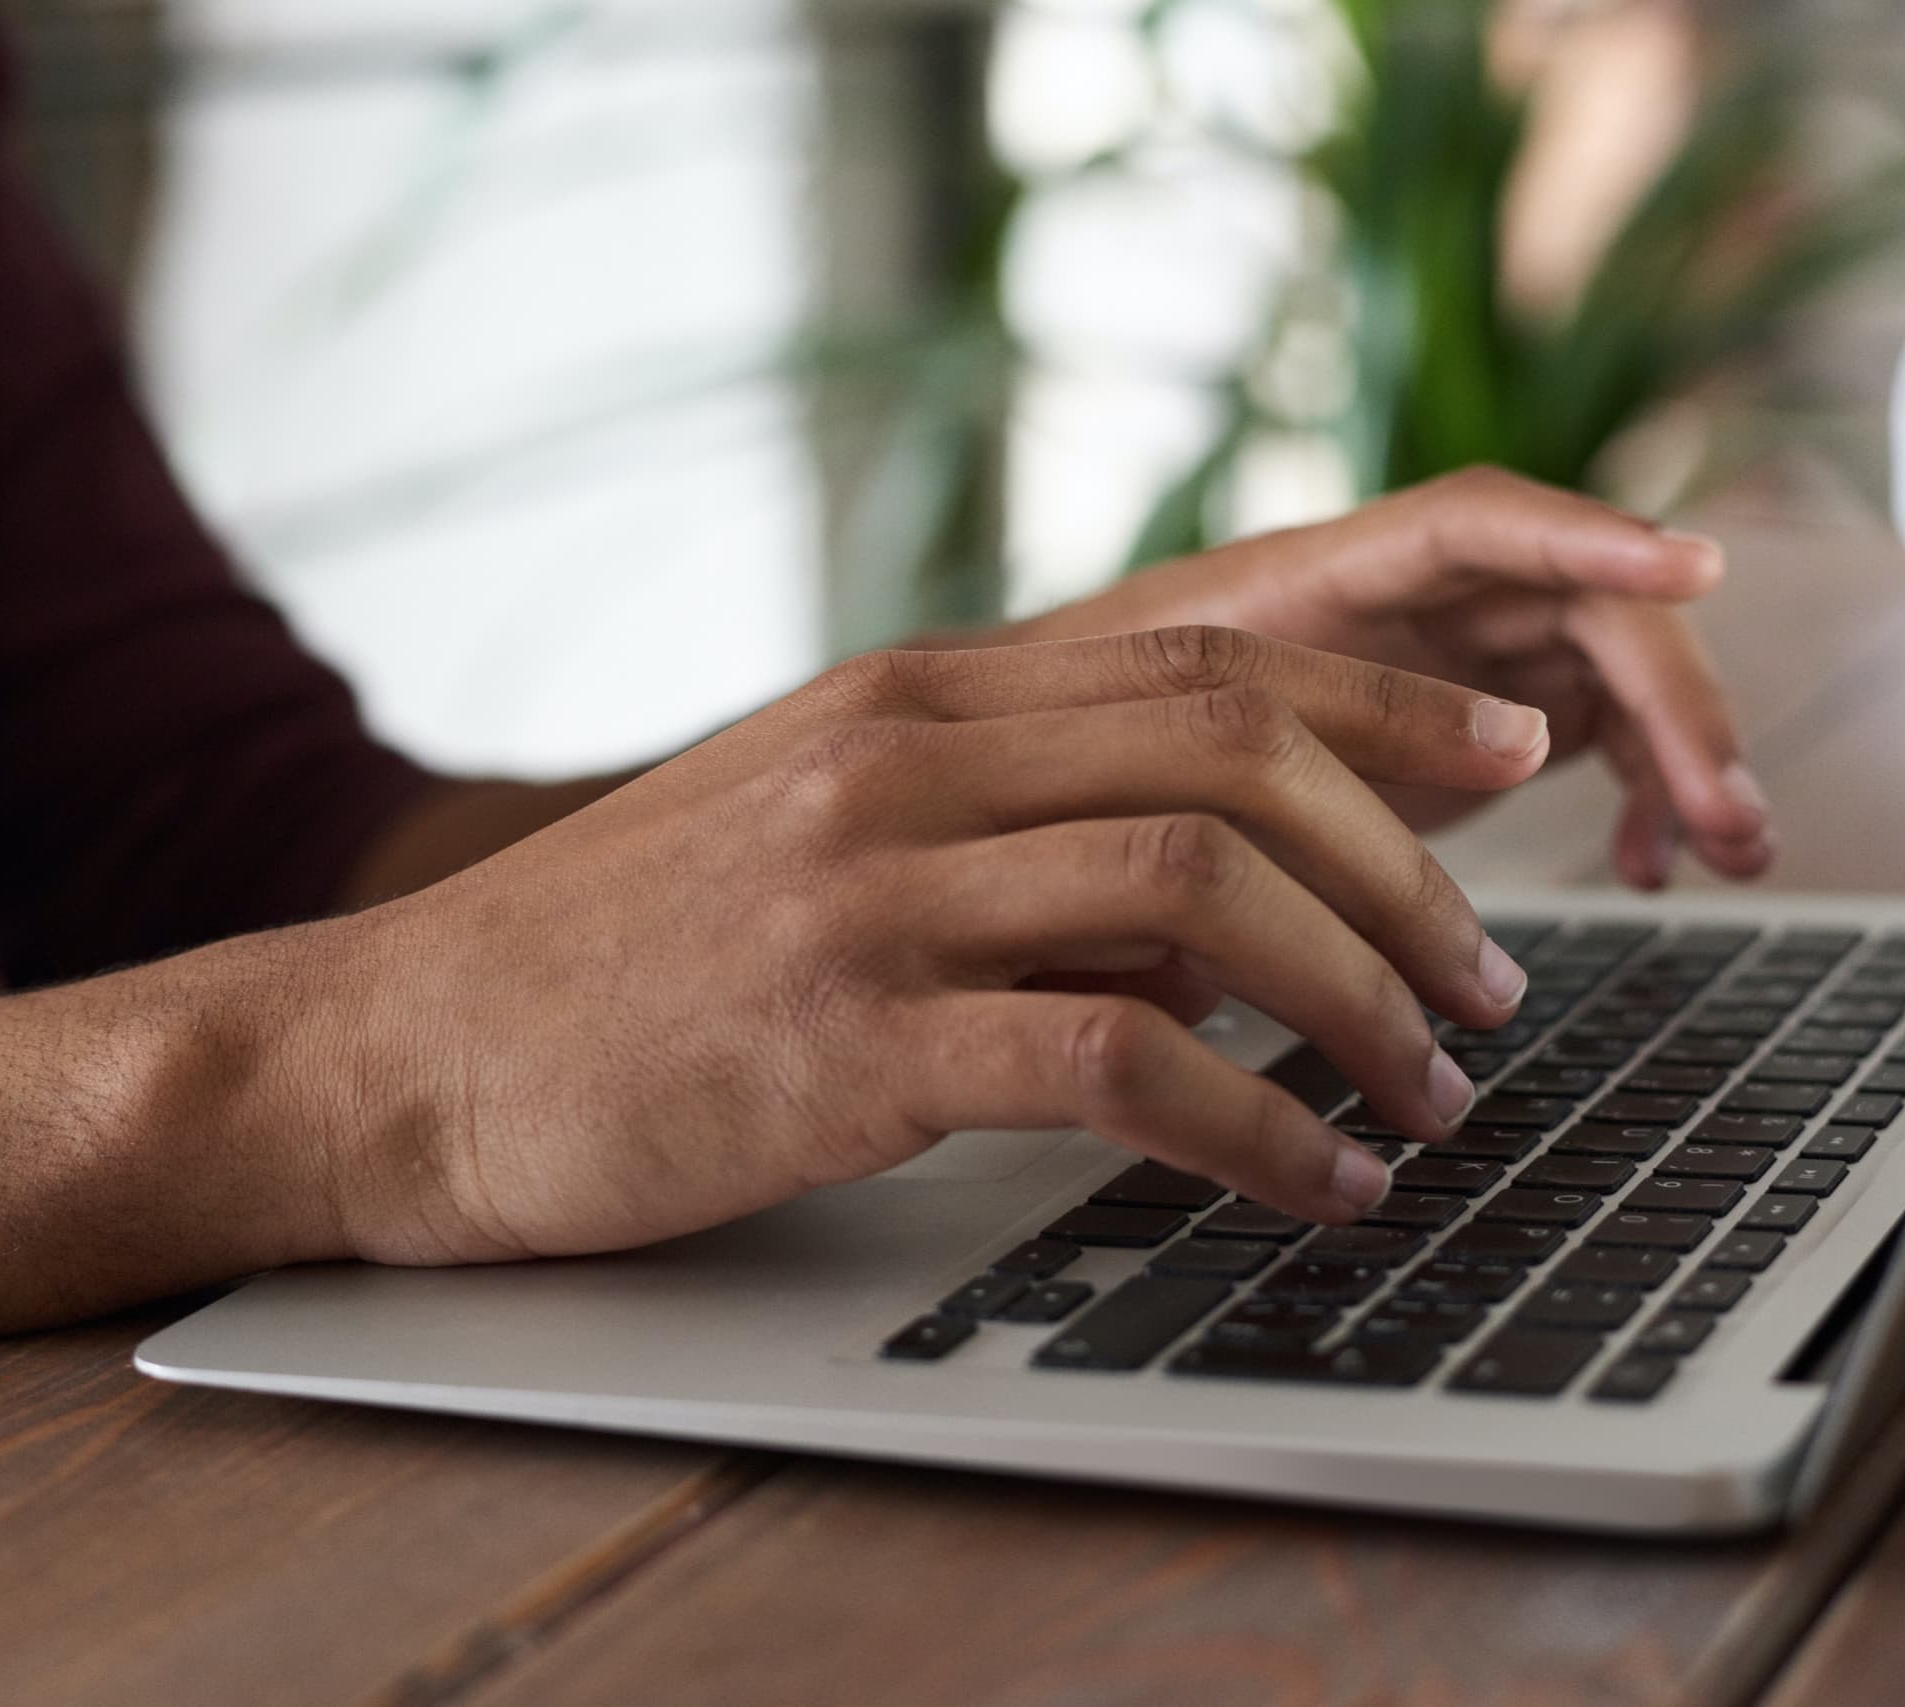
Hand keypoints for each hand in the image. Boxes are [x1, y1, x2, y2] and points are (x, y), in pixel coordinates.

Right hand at [325, 628, 1551, 1264]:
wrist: (397, 1050)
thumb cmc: (620, 960)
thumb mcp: (818, 835)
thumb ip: (1006, 835)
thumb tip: (1214, 912)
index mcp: (914, 694)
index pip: (1211, 659)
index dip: (1389, 700)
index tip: (1508, 753)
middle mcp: (907, 757)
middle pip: (1241, 753)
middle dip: (1411, 867)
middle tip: (1490, 981)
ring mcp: (871, 889)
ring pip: (1203, 893)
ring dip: (1358, 999)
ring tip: (1431, 1092)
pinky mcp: (842, 1037)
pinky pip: (1113, 1064)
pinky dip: (1252, 1128)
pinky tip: (1315, 1184)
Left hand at [994, 468, 1773, 888]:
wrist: (1043, 762)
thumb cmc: (1065, 744)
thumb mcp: (1108, 759)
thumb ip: (1182, 788)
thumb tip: (1239, 896)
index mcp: (1317, 576)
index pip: (1477, 523)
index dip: (1587, 538)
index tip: (1693, 570)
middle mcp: (1405, 597)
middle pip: (1582, 608)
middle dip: (1674, 701)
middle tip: (1729, 814)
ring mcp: (1450, 654)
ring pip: (1609, 675)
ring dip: (1682, 754)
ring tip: (1730, 854)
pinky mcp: (1473, 721)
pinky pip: (1595, 734)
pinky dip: (1639, 793)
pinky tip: (1652, 867)